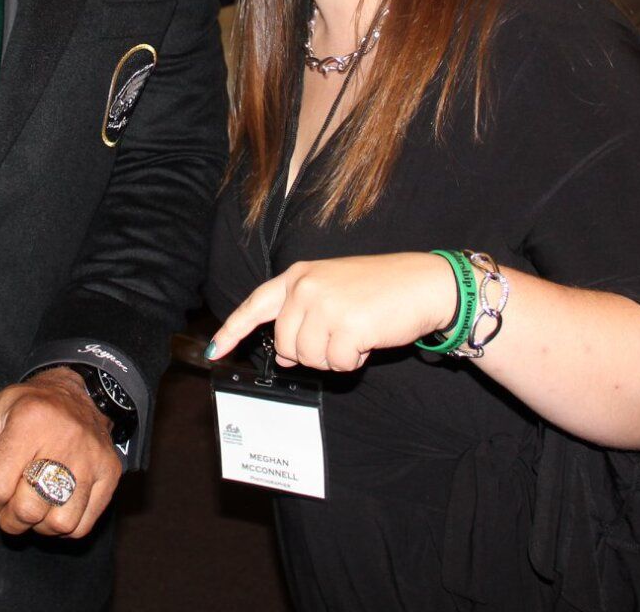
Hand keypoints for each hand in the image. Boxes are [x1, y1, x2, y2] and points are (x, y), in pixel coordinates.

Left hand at [0, 368, 119, 538]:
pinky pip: (81, 527)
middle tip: (9, 500)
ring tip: (33, 503)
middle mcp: (64, 438)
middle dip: (8, 517)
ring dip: (37, 525)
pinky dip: (62, 527)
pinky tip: (54, 505)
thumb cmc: (26, 410)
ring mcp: (91, 458)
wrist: (77, 392)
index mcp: (29, 420)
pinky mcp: (110, 474)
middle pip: (25, 510)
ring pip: (57, 524)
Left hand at [207, 253, 461, 371]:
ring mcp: (325, 304)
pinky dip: (354, 360)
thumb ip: (303, 317)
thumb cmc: (381, 290)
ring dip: (335, 357)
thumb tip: (286, 356)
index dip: (233, 330)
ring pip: (310, 358)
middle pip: (286, 344)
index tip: (215, 350)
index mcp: (298, 276)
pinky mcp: (346, 325)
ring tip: (357, 333)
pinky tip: (369, 339)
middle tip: (340, 336)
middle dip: (311, 353)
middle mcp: (305, 287)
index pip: (256, 305)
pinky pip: (336, 364)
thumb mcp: (334, 292)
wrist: (424, 284)